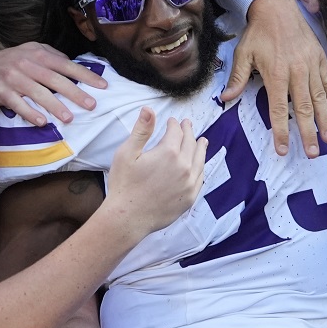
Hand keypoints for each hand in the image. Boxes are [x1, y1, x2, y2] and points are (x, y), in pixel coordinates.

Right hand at [0, 41, 107, 125]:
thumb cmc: (16, 61)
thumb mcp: (34, 51)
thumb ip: (54, 57)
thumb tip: (77, 66)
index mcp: (39, 54)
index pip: (66, 65)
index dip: (85, 75)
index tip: (102, 86)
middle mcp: (27, 64)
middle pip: (54, 80)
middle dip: (74, 93)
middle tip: (91, 105)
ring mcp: (13, 78)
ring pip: (37, 92)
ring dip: (54, 106)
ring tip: (69, 118)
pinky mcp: (1, 91)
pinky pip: (17, 104)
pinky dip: (30, 113)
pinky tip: (42, 122)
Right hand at [103, 107, 206, 234]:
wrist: (128, 218)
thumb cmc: (124, 185)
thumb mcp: (127, 153)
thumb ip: (141, 130)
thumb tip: (149, 109)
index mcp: (168, 152)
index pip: (176, 132)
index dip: (174, 124)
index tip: (172, 121)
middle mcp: (184, 166)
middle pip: (190, 143)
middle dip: (188, 132)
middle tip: (187, 125)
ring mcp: (189, 183)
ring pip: (200, 160)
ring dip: (200, 147)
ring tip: (202, 140)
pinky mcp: (190, 197)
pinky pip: (200, 178)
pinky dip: (201, 167)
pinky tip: (200, 164)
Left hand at [221, 0, 326, 156]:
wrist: (277, 7)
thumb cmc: (258, 32)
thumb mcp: (243, 53)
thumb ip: (237, 78)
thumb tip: (226, 98)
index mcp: (276, 74)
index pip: (278, 110)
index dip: (281, 132)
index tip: (284, 149)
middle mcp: (296, 72)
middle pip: (303, 109)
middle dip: (308, 133)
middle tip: (313, 153)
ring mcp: (311, 65)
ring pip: (320, 98)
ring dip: (325, 121)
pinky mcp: (320, 59)